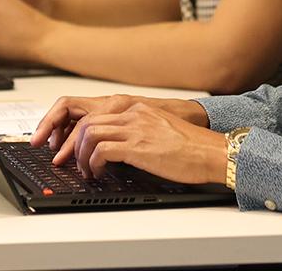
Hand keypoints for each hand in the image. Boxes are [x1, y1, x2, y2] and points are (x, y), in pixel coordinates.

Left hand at [31, 94, 210, 154]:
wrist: (212, 153)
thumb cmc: (191, 149)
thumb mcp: (159, 132)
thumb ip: (137, 133)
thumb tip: (116, 151)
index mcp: (137, 109)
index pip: (95, 114)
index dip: (78, 132)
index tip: (71, 147)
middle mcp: (133, 113)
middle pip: (87, 121)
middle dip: (71, 143)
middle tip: (68, 161)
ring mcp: (135, 128)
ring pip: (90, 134)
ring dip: (81, 155)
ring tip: (86, 170)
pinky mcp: (138, 145)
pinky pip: (101, 150)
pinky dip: (93, 162)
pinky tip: (98, 173)